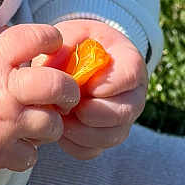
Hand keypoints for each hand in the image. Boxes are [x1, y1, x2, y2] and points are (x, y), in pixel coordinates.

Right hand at [0, 22, 80, 180]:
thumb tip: (5, 29)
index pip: (36, 38)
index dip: (50, 37)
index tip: (51, 43)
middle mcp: (5, 91)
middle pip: (58, 86)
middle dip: (69, 89)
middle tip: (64, 92)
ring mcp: (5, 125)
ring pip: (52, 125)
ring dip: (50, 123)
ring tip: (40, 121)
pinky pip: (31, 156)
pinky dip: (28, 151)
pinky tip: (19, 143)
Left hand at [40, 19, 146, 160]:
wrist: (78, 60)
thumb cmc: (78, 45)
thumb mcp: (72, 35)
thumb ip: (64, 46)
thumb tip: (51, 69)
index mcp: (130, 63)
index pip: (130, 76)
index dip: (105, 84)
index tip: (82, 86)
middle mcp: (133, 94)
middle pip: (123, 113)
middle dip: (91, 113)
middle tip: (67, 107)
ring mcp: (122, 119)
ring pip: (110, 137)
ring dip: (80, 132)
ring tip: (59, 119)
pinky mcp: (105, 137)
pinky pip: (93, 150)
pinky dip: (74, 145)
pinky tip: (59, 130)